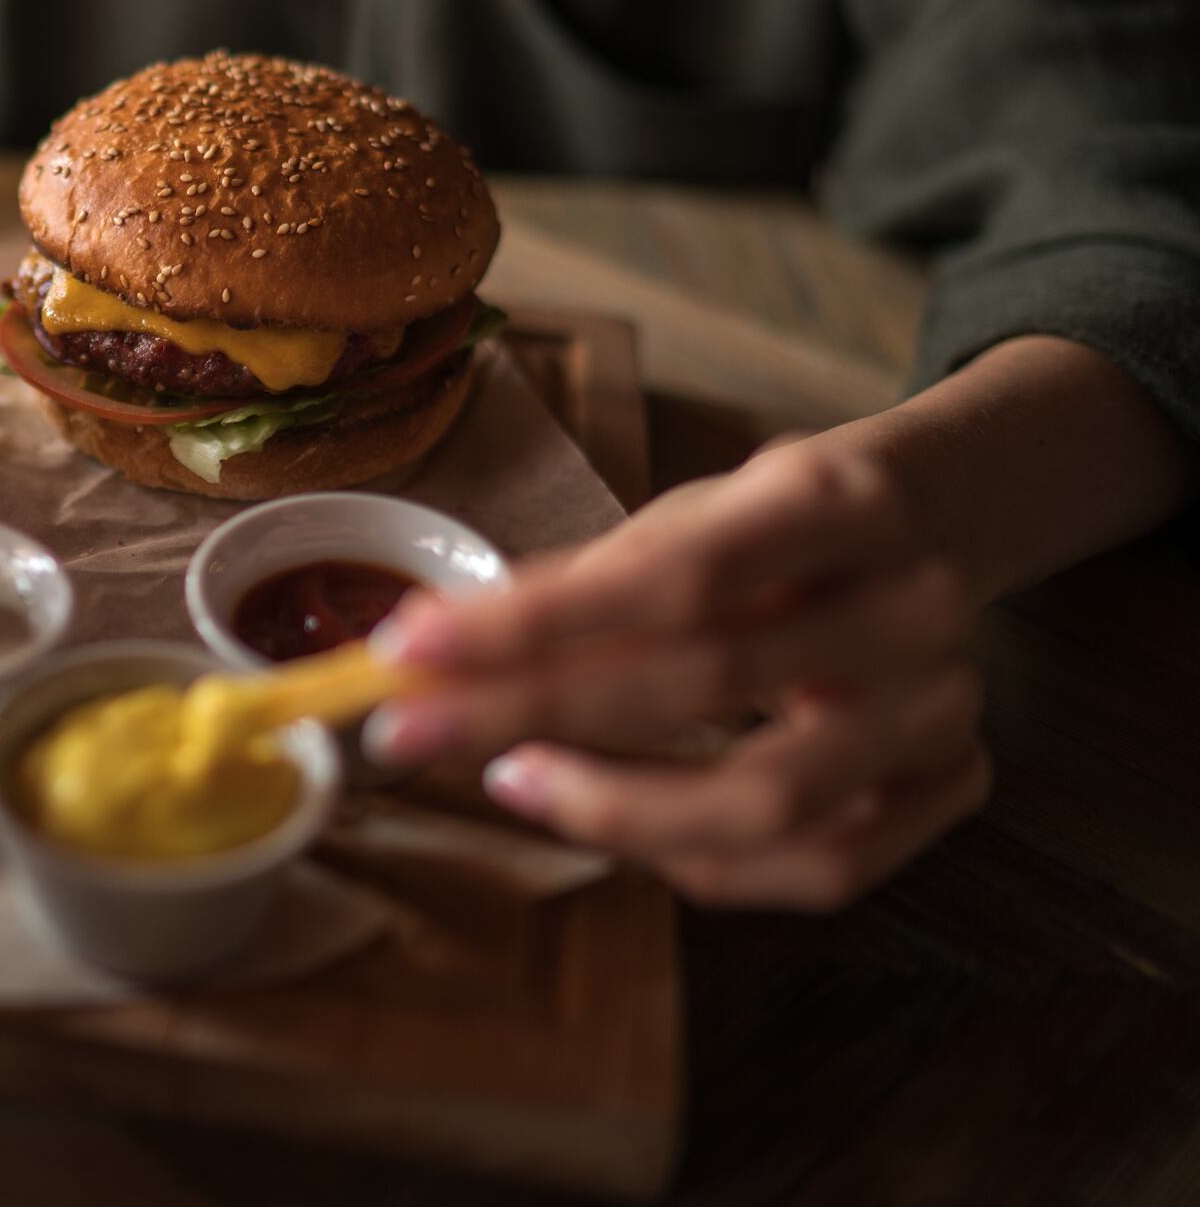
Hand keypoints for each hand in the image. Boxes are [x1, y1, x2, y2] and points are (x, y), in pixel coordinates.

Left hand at [368, 440, 988, 911]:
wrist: (946, 524)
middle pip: (705, 681)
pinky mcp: (957, 782)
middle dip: (532, 711)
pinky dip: (700, 859)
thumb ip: (590, 581)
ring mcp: (943, 706)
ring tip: (509, 779)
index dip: (536, 620)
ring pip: (769, 801)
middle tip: (407, 732)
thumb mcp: (698, 513)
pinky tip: (616, 824)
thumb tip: (442, 651)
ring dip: (615, 807)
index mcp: (843, 500)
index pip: (673, 575)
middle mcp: (911, 605)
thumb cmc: (784, 526)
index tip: (410, 649)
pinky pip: (821, 864)